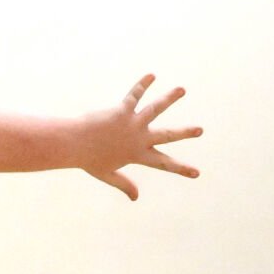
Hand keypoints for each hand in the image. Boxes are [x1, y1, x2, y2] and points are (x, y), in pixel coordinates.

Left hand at [79, 75, 201, 200]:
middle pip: (166, 135)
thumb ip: (124, 184)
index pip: (163, 163)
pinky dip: (143, 85)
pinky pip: (135, 95)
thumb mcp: (108, 174)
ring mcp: (132, 123)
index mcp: (137, 155)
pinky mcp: (122, 110)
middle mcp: (138, 138)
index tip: (197, 173)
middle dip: (184, 133)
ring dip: (169, 98)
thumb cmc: (88, 160)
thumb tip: (136, 198)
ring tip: (182, 90)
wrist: (73, 144)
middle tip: (200, 130)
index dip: (181, 169)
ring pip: (155, 109)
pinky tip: (151, 75)